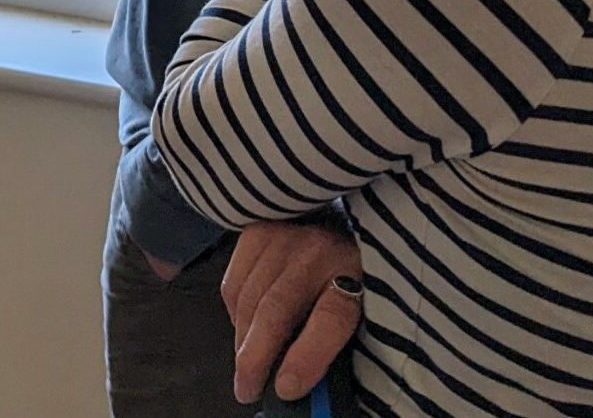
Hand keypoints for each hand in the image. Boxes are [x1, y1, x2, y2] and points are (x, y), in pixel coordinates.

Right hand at [222, 219, 363, 404]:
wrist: (330, 204)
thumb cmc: (348, 262)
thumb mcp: (360, 297)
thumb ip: (334, 336)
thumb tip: (299, 381)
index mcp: (354, 271)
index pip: (331, 318)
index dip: (308, 357)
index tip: (287, 389)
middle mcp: (317, 250)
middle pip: (277, 311)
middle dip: (256, 358)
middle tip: (248, 389)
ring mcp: (281, 237)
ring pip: (248, 299)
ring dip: (242, 340)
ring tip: (246, 364)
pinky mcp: (254, 231)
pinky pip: (232, 283)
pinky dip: (233, 312)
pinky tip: (244, 325)